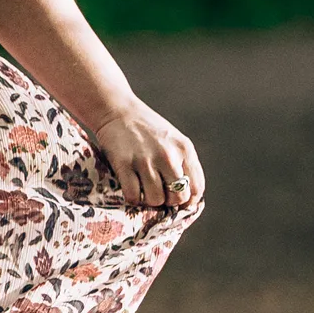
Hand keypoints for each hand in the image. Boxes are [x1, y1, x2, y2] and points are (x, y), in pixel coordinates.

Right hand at [90, 100, 204, 212]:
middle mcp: (167, 155)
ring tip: (144, 191)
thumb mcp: (173, 140)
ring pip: (156, 199)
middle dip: (169, 201)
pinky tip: (132, 190)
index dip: (189, 200)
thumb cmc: (146, 128)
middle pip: (178, 197)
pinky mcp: (124, 164)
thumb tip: (186, 196)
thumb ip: (183, 163)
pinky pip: (134, 195)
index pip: (196, 187)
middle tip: (160, 195)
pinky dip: (133, 199)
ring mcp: (145, 160)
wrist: (117, 110)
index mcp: (184, 149)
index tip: (180, 201)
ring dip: (150, 201)